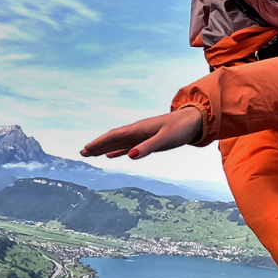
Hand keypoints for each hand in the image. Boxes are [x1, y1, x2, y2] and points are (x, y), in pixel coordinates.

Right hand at [81, 107, 203, 159]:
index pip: (115, 135)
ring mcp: (143, 135)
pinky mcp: (150, 139)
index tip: (86, 149)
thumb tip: (130, 156)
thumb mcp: (166, 139)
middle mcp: (139, 131)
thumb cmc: (181, 128)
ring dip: (105, 148)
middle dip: (98, 145)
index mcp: (140, 129)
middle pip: (114, 138)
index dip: (100, 142)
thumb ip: (148, 147)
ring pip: (120, 142)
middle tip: (82, 153)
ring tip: (91, 153)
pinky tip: (112, 155)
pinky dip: (119, 150)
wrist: (195, 121)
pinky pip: (130, 145)